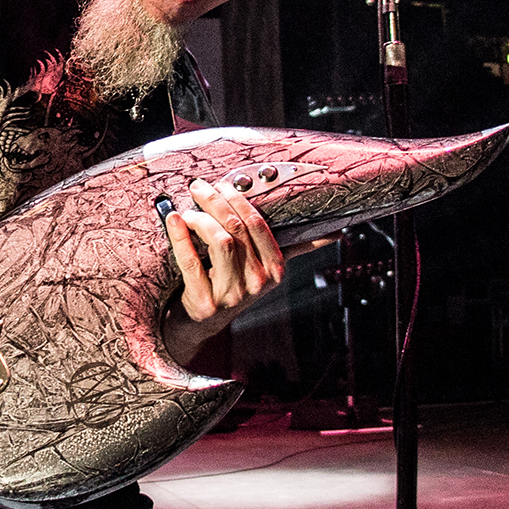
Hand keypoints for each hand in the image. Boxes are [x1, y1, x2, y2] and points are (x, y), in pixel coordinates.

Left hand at [162, 178, 338, 363]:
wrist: (201, 323)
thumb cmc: (233, 286)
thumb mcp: (266, 270)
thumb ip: (295, 248)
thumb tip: (334, 234)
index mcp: (274, 271)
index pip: (260, 225)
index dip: (240, 200)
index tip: (223, 185)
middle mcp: (256, 283)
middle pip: (237, 229)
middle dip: (216, 202)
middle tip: (199, 187)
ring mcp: (231, 295)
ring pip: (219, 241)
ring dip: (200, 219)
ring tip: (188, 209)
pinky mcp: (204, 303)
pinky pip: (191, 261)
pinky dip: (180, 236)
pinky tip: (173, 219)